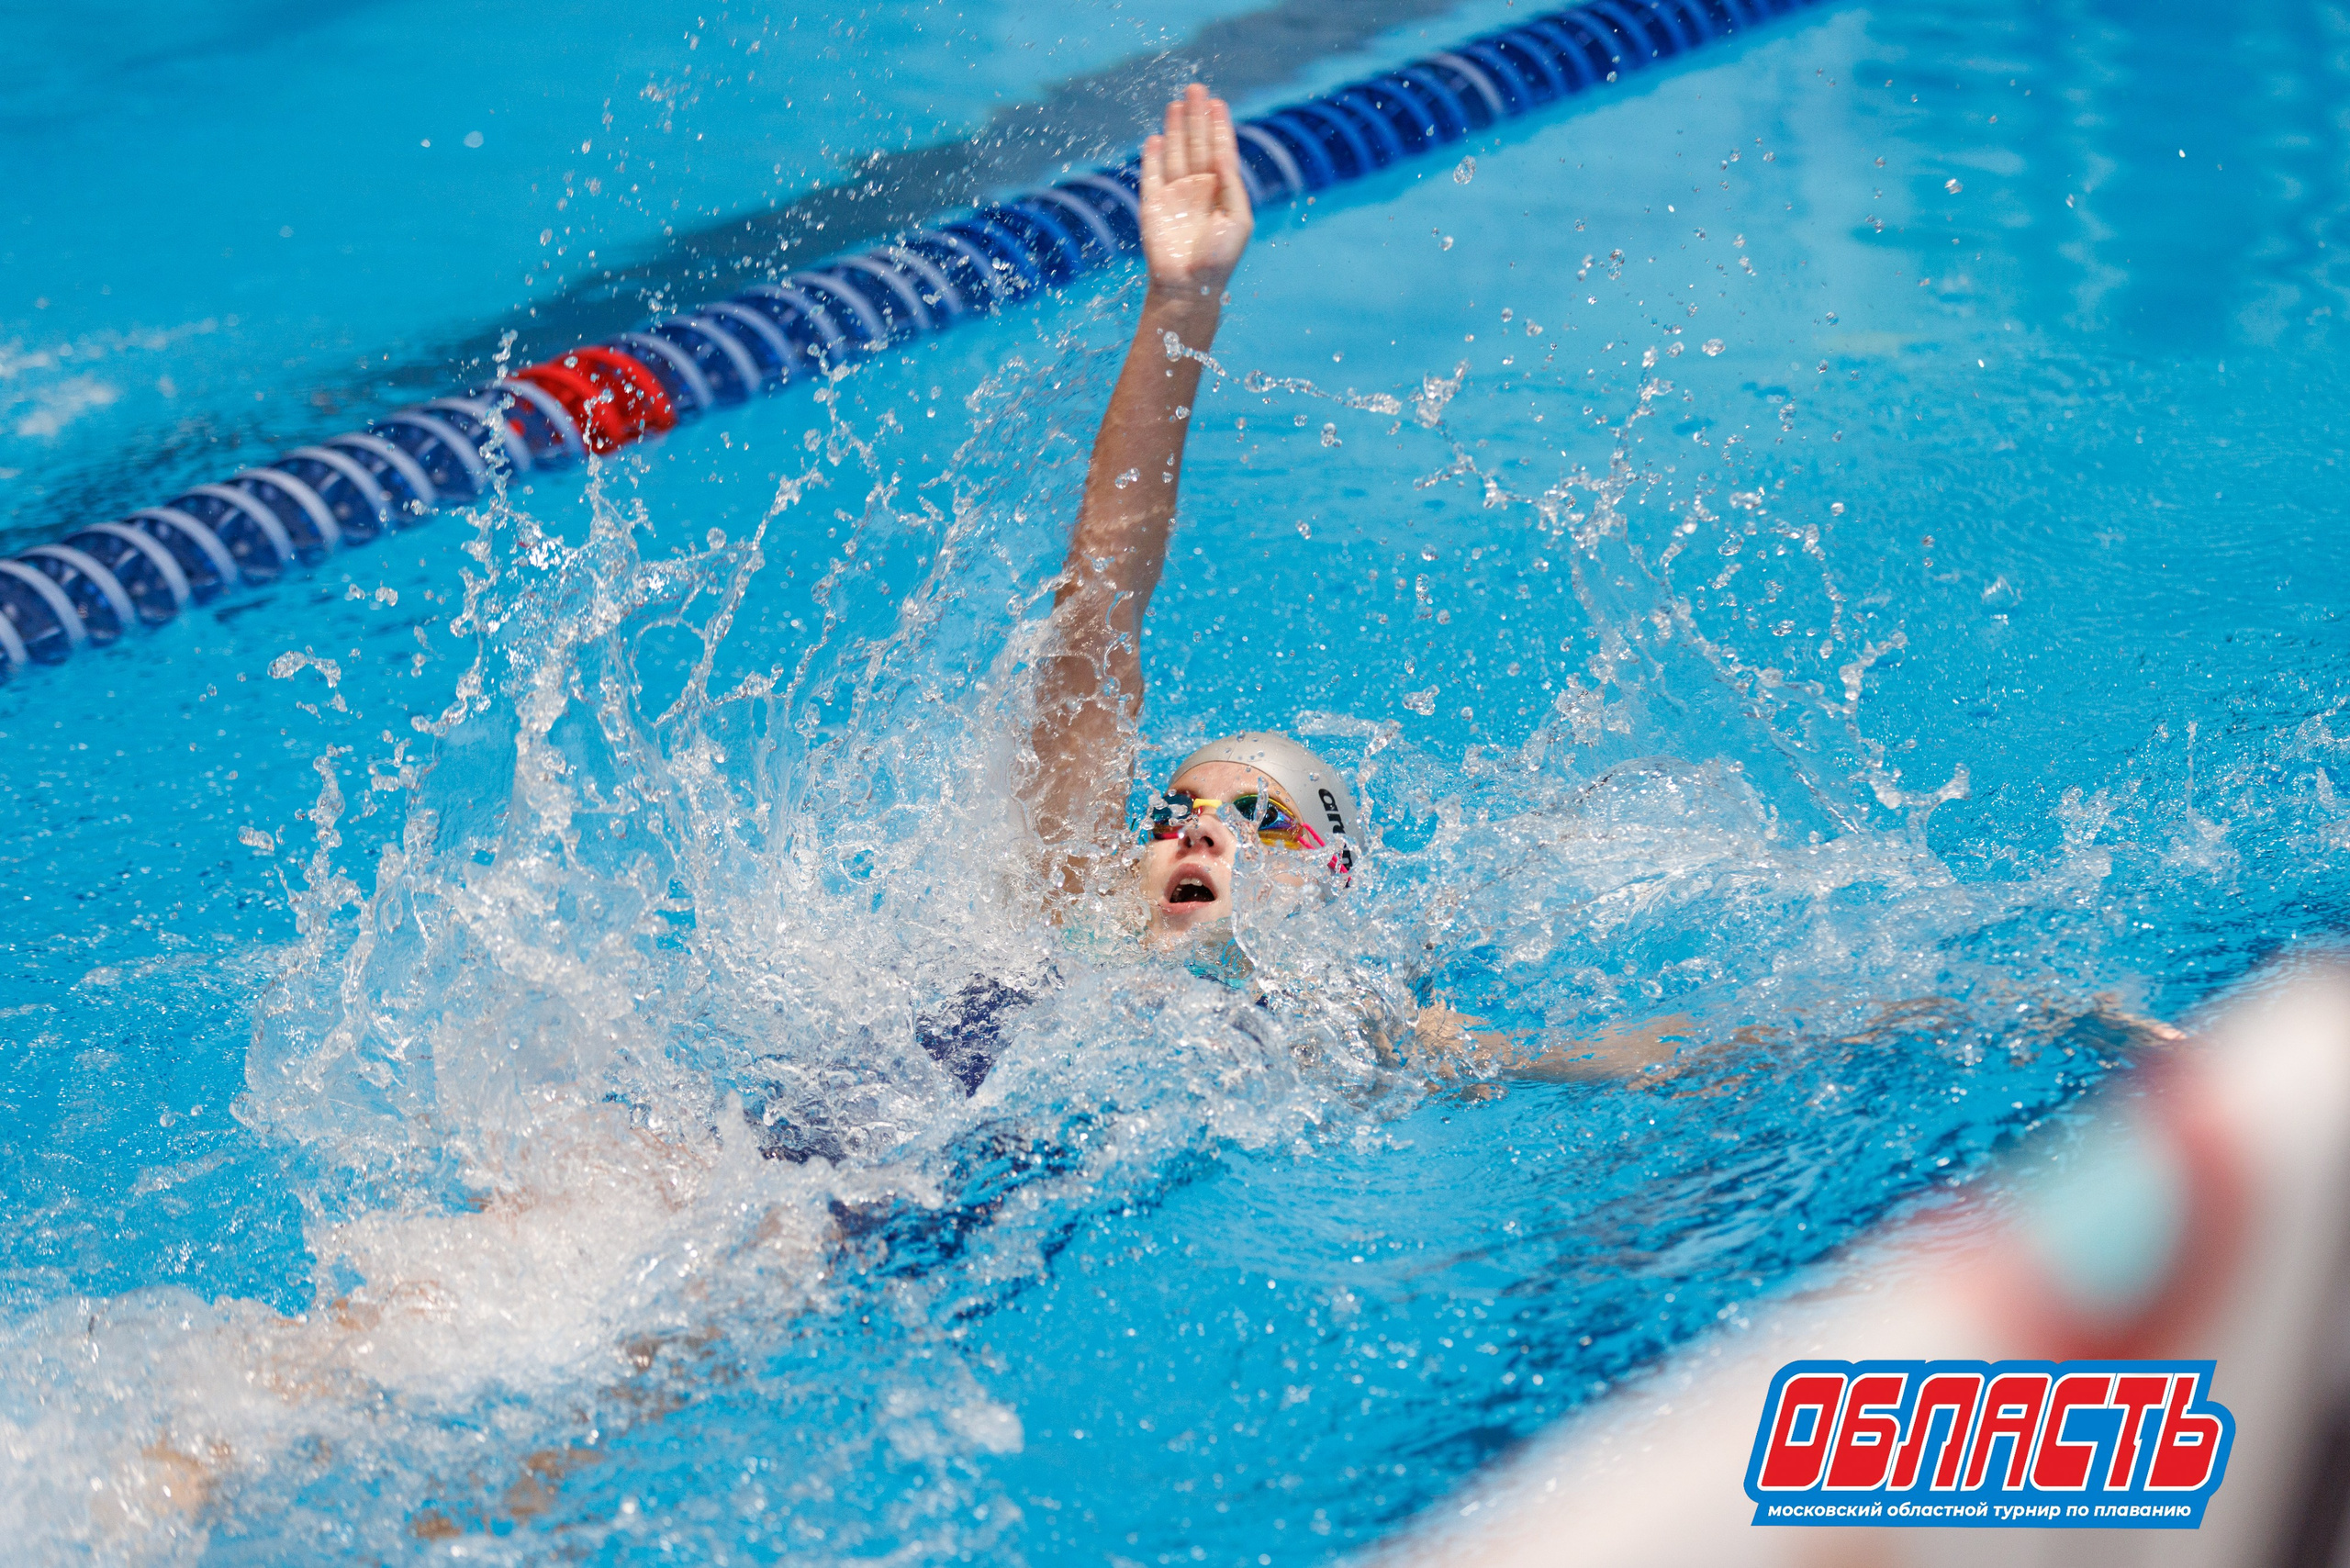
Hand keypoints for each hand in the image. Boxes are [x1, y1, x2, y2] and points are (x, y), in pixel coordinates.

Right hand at [1139, 84, 1253, 300]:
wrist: (1189, 286)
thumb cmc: (1220, 258)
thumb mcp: (1238, 219)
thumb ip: (1231, 184)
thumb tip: (1222, 153)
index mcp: (1221, 191)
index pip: (1220, 150)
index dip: (1219, 126)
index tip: (1218, 102)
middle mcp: (1198, 188)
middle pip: (1197, 143)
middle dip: (1197, 116)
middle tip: (1196, 88)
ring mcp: (1174, 195)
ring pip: (1175, 153)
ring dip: (1176, 128)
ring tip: (1177, 103)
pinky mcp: (1153, 205)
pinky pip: (1151, 175)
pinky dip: (1153, 156)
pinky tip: (1156, 137)